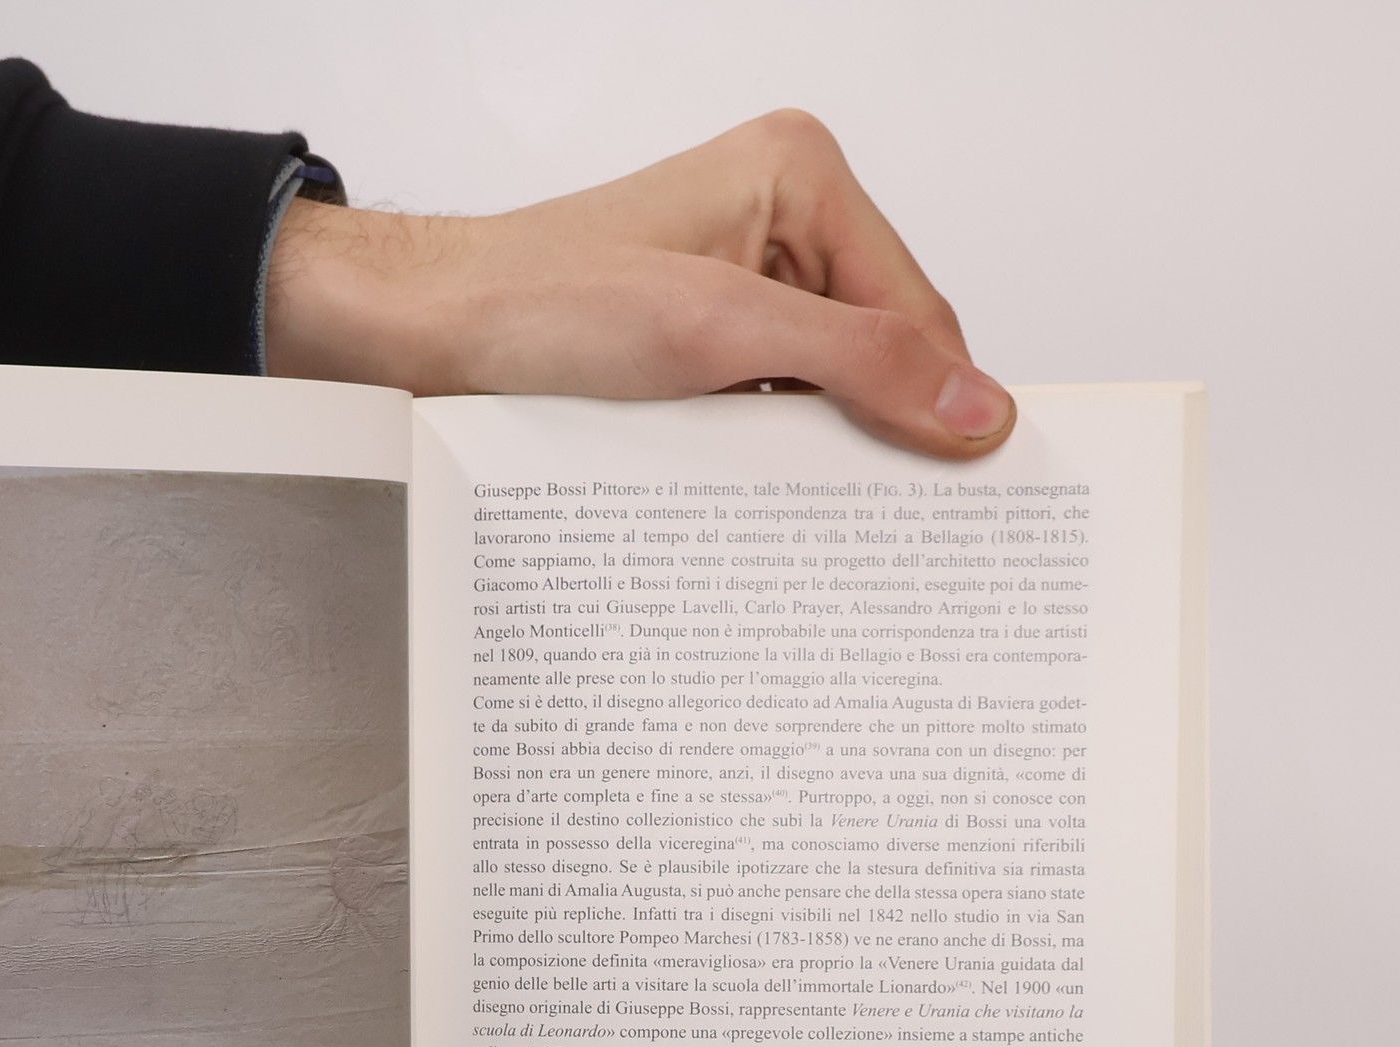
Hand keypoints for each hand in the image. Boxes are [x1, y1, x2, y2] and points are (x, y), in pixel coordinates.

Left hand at [267, 111, 1013, 458]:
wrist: (425, 335)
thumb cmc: (535, 303)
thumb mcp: (714, 331)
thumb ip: (855, 361)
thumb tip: (974, 406)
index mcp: (798, 175)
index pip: (916, 307)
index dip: (939, 401)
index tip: (966, 488)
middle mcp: (778, 220)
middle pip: (879, 350)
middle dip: (874, 429)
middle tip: (883, 518)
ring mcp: (739, 283)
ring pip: (827, 389)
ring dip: (814, 450)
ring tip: (796, 504)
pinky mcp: (702, 341)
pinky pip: (773, 405)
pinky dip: (769, 454)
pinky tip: (752, 492)